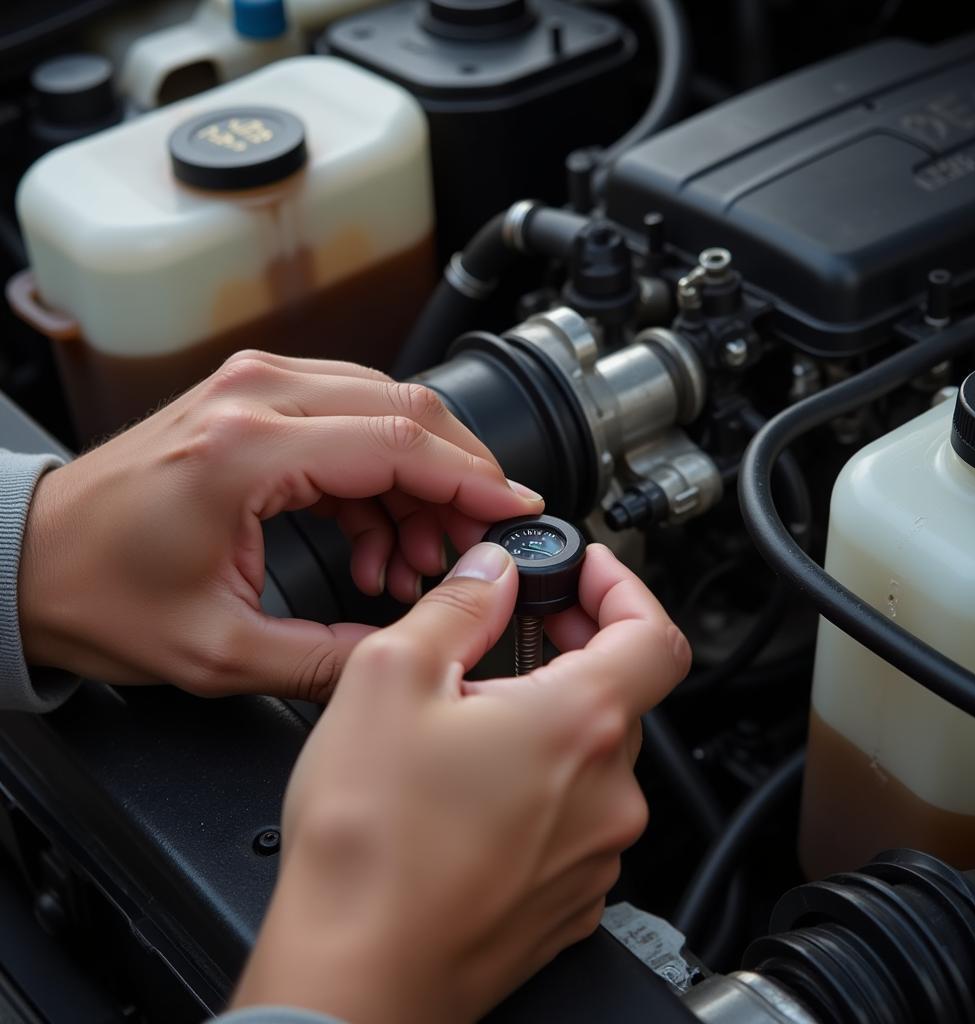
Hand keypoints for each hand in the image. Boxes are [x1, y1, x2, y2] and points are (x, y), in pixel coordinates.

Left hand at [17, 351, 542, 698]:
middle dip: (458, 481)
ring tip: (411, 563)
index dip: (474, 481)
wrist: (30, 562)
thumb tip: (410, 649)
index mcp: (247, 451)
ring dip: (419, 484)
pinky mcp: (253, 402)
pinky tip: (376, 541)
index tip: (517, 511)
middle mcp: (256, 399)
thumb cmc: (100, 595)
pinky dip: (380, 477)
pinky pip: (350, 422)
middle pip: (407, 411)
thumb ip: (332, 658)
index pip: (401, 443)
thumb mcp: (223, 651)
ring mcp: (254, 390)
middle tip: (471, 548)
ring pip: (385, 411)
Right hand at [231, 542, 689, 1023]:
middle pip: (620, 692)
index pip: (655, 633)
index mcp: (580, 725)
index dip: (624, 586)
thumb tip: (490, 574)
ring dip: (547, 720)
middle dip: (571, 649)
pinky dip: (540, 784)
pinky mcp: (569, 898)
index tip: (584, 574)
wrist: (355, 981)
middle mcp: (608, 795)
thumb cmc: (370, 847)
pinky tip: (473, 790)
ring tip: (472, 719)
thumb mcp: (390, 678)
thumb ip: (457, 606)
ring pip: (592, 757)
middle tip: (509, 636)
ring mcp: (594, 855)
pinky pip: (574, 818)